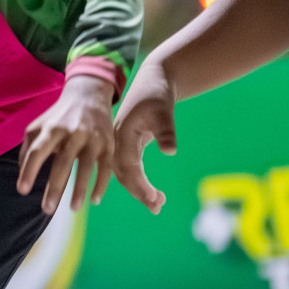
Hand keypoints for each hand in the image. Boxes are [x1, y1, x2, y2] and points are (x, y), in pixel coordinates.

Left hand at [18, 74, 115, 214]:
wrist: (88, 96)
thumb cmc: (57, 117)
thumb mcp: (37, 126)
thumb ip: (28, 148)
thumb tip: (22, 173)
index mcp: (50, 128)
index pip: (37, 152)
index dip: (29, 171)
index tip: (22, 190)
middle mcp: (72, 132)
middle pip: (62, 163)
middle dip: (54, 188)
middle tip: (47, 210)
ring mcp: (92, 138)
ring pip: (86, 167)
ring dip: (80, 190)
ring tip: (73, 209)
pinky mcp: (108, 143)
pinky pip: (105, 168)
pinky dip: (101, 185)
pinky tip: (94, 200)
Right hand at [112, 57, 177, 214]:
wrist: (151, 81)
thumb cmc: (157, 94)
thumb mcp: (163, 110)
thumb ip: (166, 131)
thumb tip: (171, 151)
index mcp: (122, 133)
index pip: (127, 165)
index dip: (139, 184)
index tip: (154, 200)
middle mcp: (117, 140)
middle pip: (122, 173)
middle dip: (139, 192)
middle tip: (157, 208)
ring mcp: (120, 143)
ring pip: (124, 173)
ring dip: (138, 189)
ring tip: (158, 204)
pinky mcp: (126, 144)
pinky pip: (127, 167)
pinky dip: (138, 181)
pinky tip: (150, 192)